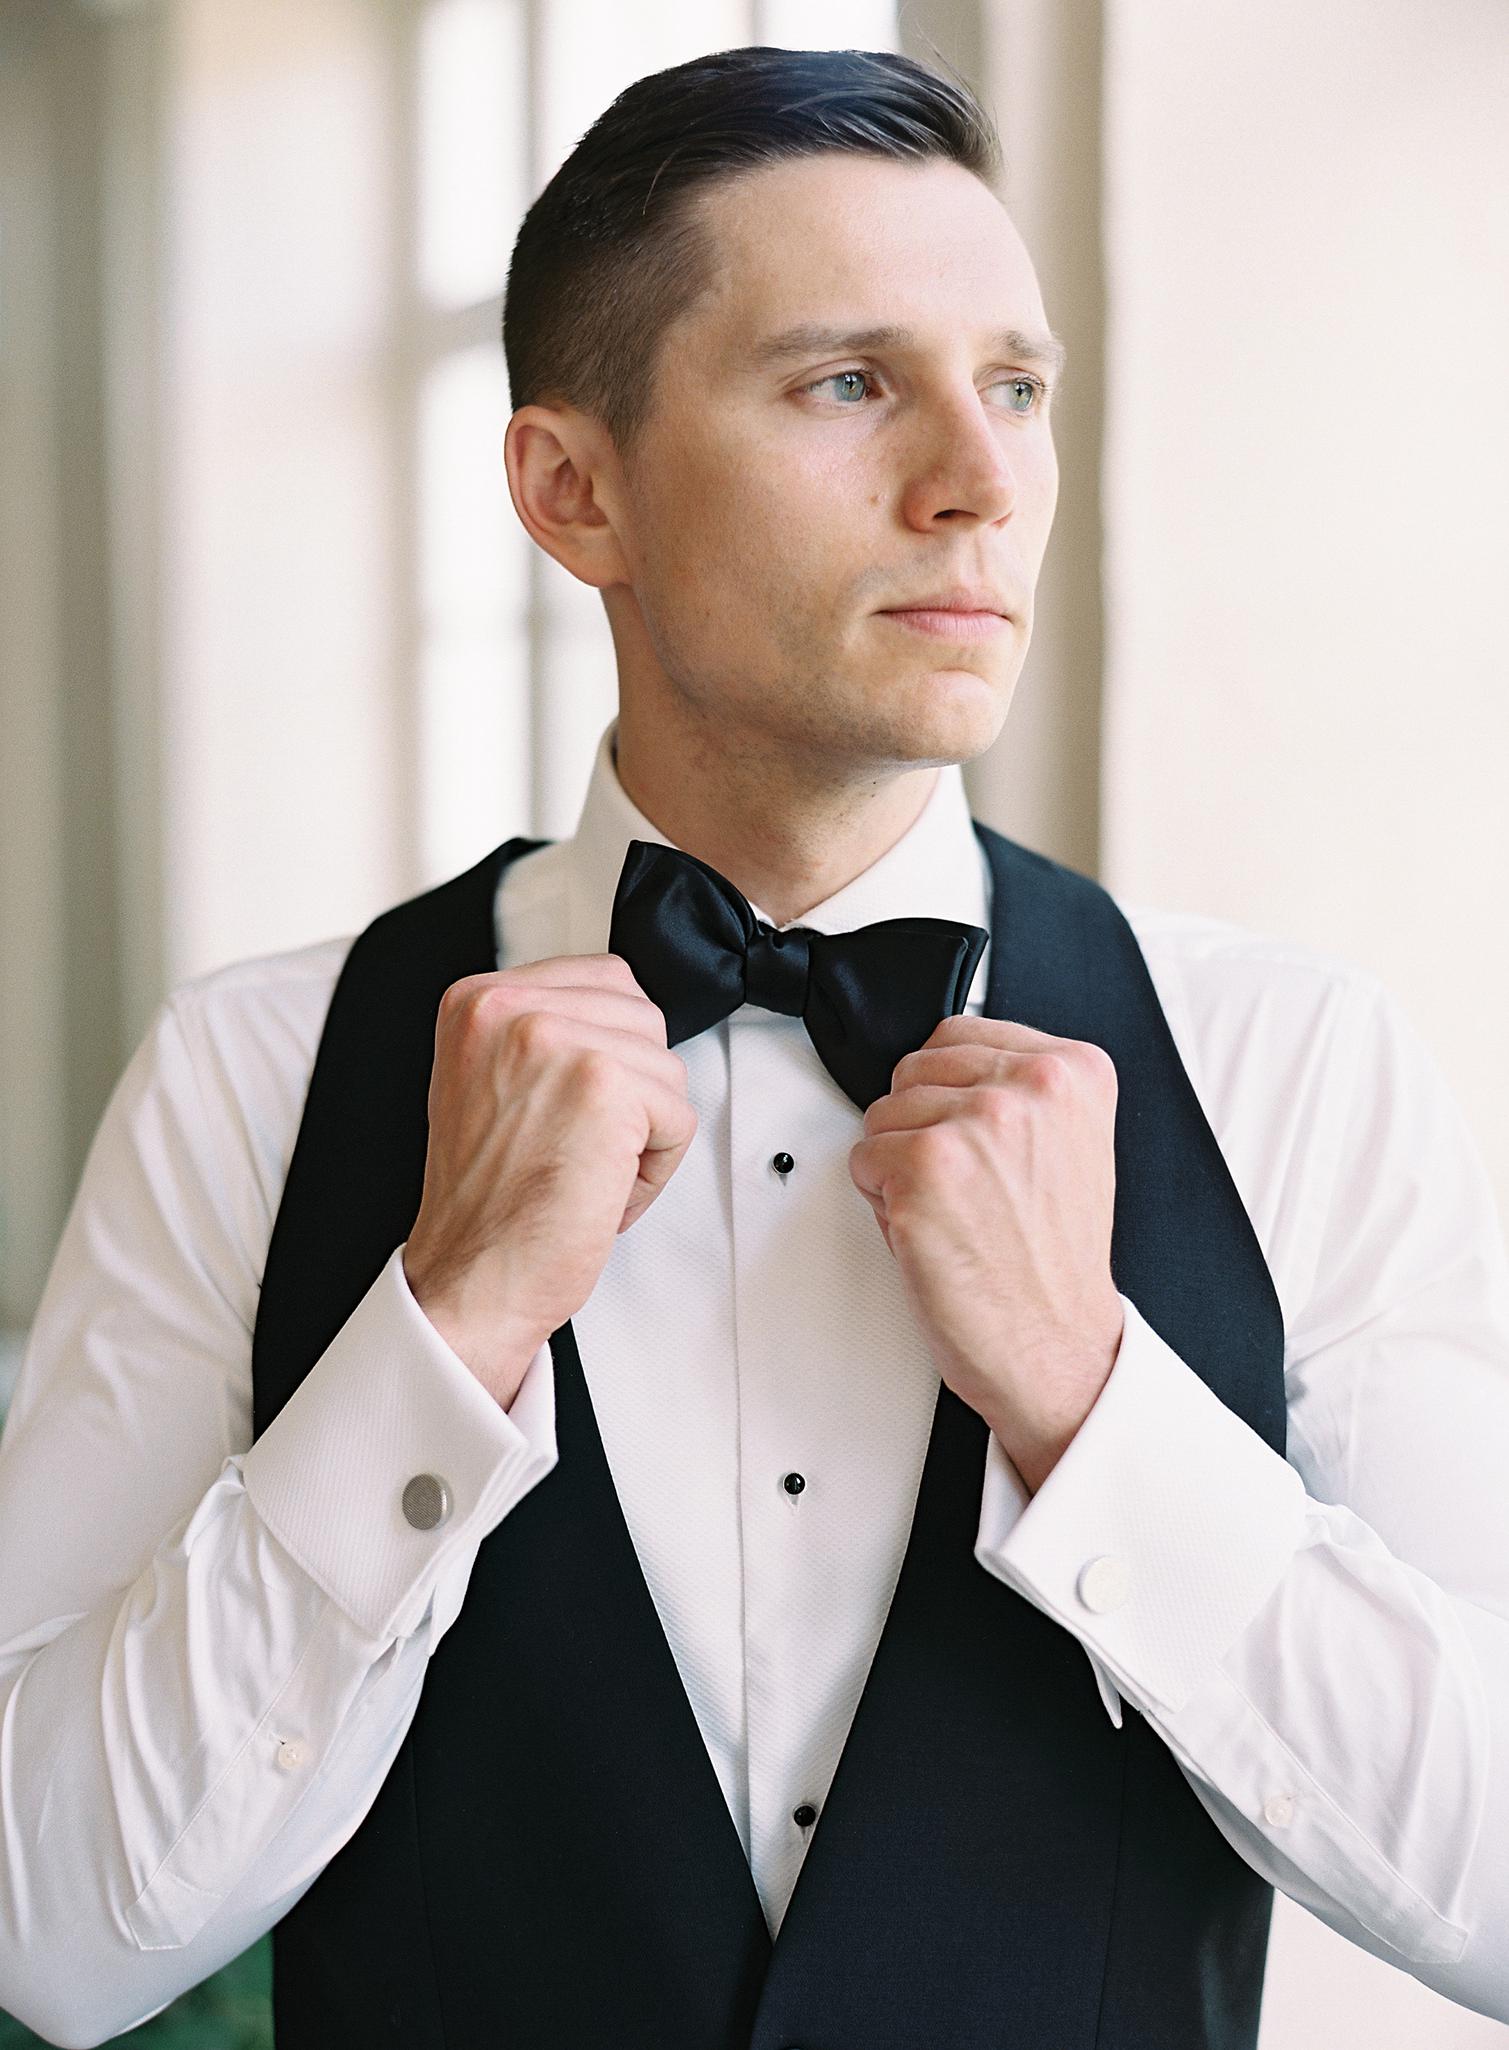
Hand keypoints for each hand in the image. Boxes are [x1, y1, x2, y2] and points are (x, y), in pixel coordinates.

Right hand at [402, 955, 696, 1406]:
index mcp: (477, 1000)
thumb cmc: (487, 1203)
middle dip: (631, 1090)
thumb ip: (543, 1033)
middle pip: (642, 1018)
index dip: (610, 1053)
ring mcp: (555, 1040)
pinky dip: (655, 1168)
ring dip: (644, 1131)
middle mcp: (509, 1008)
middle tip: (575, 1146)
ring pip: (665, 1067)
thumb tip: (620, 1014)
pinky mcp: (603, 1084)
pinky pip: (679, 1116)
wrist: (471, 1278)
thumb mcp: (489, 1082)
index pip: (603, 980)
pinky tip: (600, 1190)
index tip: (572, 1108)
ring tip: (584, 1169)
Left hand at [848, 1014, 1124, 1492]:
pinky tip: (932, 1230)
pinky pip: (863, 1160)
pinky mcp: (924, 1169)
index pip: (958, 1034)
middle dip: (921, 1127)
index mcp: (1073, 1071)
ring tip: (954, 1210)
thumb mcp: (1069, 1143)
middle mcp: (1029, 1087)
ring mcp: (974, 1125)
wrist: (1057, 1344)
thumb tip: (946, 1067)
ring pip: (882, 1113)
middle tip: (968, 1187)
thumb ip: (1019, 1090)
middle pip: (913, 1070)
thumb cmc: (1053, 1261)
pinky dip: (882, 1201)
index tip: (973, 1137)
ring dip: (900, 1164)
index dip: (948, 1094)